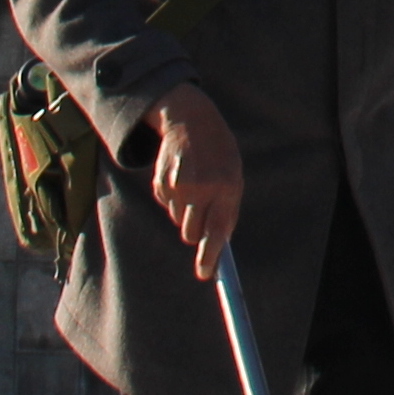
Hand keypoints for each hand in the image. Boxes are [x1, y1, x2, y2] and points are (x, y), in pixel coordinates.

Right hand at [148, 87, 245, 277]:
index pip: (216, 231)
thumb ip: (227, 209)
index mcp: (226, 186)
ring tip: (194, 186)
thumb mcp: (232, 176)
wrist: (191, 120)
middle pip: (191, 234)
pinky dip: (174, 199)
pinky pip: (167, 207)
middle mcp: (201, 188)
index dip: (209, 256)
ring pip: (178, 221)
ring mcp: (178, 186)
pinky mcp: (161, 183)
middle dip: (196, 233)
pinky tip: (182, 177)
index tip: (204, 273)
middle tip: (201, 217)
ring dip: (186, 212)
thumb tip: (218, 246)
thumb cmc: (219, 155)